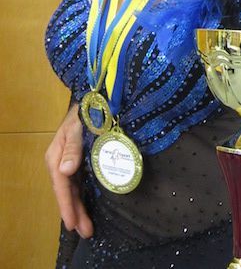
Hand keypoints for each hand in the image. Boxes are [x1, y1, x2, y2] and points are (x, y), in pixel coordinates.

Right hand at [45, 103, 93, 237]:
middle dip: (75, 212)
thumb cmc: (83, 113)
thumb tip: (65, 171)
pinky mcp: (78, 163)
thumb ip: (73, 148)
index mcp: (56, 156)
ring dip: (79, 208)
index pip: (62, 185)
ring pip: (73, 191)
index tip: (72, 223)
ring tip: (87, 228)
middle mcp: (60, 163)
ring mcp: (69, 164)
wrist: (91, 101)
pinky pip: (79, 184)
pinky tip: (87, 208)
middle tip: (86, 232)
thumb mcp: (77, 127)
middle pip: (67, 192)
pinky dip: (83, 198)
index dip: (67, 204)